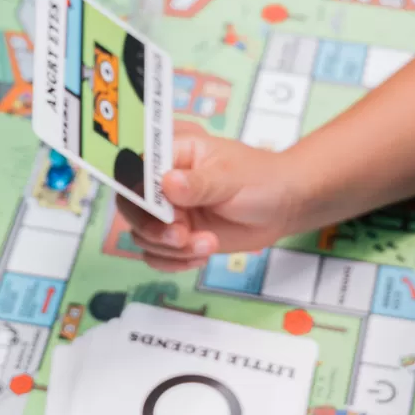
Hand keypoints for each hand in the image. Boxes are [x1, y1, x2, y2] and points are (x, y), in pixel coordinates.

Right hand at [119, 125, 307, 271]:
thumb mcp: (231, 177)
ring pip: (143, 235)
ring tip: (207, 245)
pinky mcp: (178, 236)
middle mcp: (164, 183)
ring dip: (170, 249)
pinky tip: (201, 256)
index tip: (161, 212)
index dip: (139, 193)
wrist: (283, 206)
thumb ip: (199, 183)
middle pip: (131, 206)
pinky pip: (157, 254)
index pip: (137, 169)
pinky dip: (174, 262)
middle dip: (153, 228)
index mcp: (174, 153)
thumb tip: (167, 183)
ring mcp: (170, 211)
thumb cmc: (261, 178)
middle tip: (181, 236)